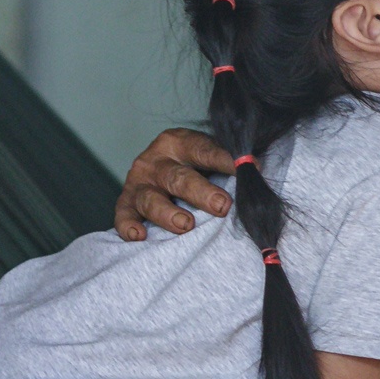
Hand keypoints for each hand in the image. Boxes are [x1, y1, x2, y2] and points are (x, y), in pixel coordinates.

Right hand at [111, 128, 235, 239]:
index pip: (203, 151)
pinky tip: (140, 236)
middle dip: (201, 193)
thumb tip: (256, 173)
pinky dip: (128, 226)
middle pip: (178, 177)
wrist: (158, 169)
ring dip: (168, 213)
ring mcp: (138, 182)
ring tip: (186, 225)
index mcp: (179, 142)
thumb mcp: (207, 157)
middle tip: (221, 206)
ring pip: (151, 199)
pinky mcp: (125, 202)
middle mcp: (156, 160)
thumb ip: (226, 164)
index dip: (224, 160)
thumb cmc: (192, 165)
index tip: (246, 169)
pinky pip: (123, 215)